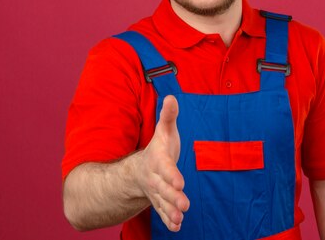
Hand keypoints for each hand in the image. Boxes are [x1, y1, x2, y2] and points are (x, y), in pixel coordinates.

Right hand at [137, 95, 189, 230]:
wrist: (140, 168)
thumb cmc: (159, 148)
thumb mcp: (164, 130)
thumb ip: (168, 116)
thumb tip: (171, 97)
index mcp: (157, 160)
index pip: (165, 168)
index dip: (172, 175)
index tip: (180, 182)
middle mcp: (155, 178)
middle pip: (164, 188)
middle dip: (173, 197)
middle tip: (184, 205)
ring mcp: (157, 192)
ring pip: (163, 203)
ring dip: (171, 212)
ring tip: (180, 218)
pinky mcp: (161, 202)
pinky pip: (163, 213)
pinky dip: (169, 220)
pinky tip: (177, 227)